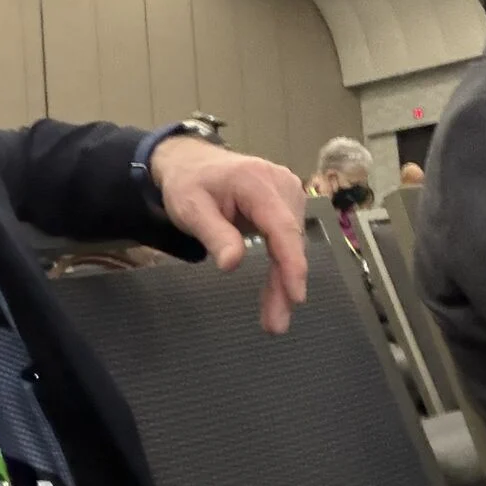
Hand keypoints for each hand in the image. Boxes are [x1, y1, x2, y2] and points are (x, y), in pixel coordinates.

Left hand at [150, 138, 308, 332]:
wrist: (192, 162)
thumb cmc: (189, 183)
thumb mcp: (191, 209)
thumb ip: (214, 234)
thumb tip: (232, 265)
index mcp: (256, 182)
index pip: (282, 226)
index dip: (292, 263)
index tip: (296, 295)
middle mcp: (281, 184)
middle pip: (290, 241)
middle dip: (285, 283)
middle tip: (276, 324)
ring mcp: (288, 193)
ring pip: (292, 245)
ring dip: (284, 281)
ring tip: (273, 317)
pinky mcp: (287, 203)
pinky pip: (287, 240)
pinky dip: (282, 268)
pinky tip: (275, 293)